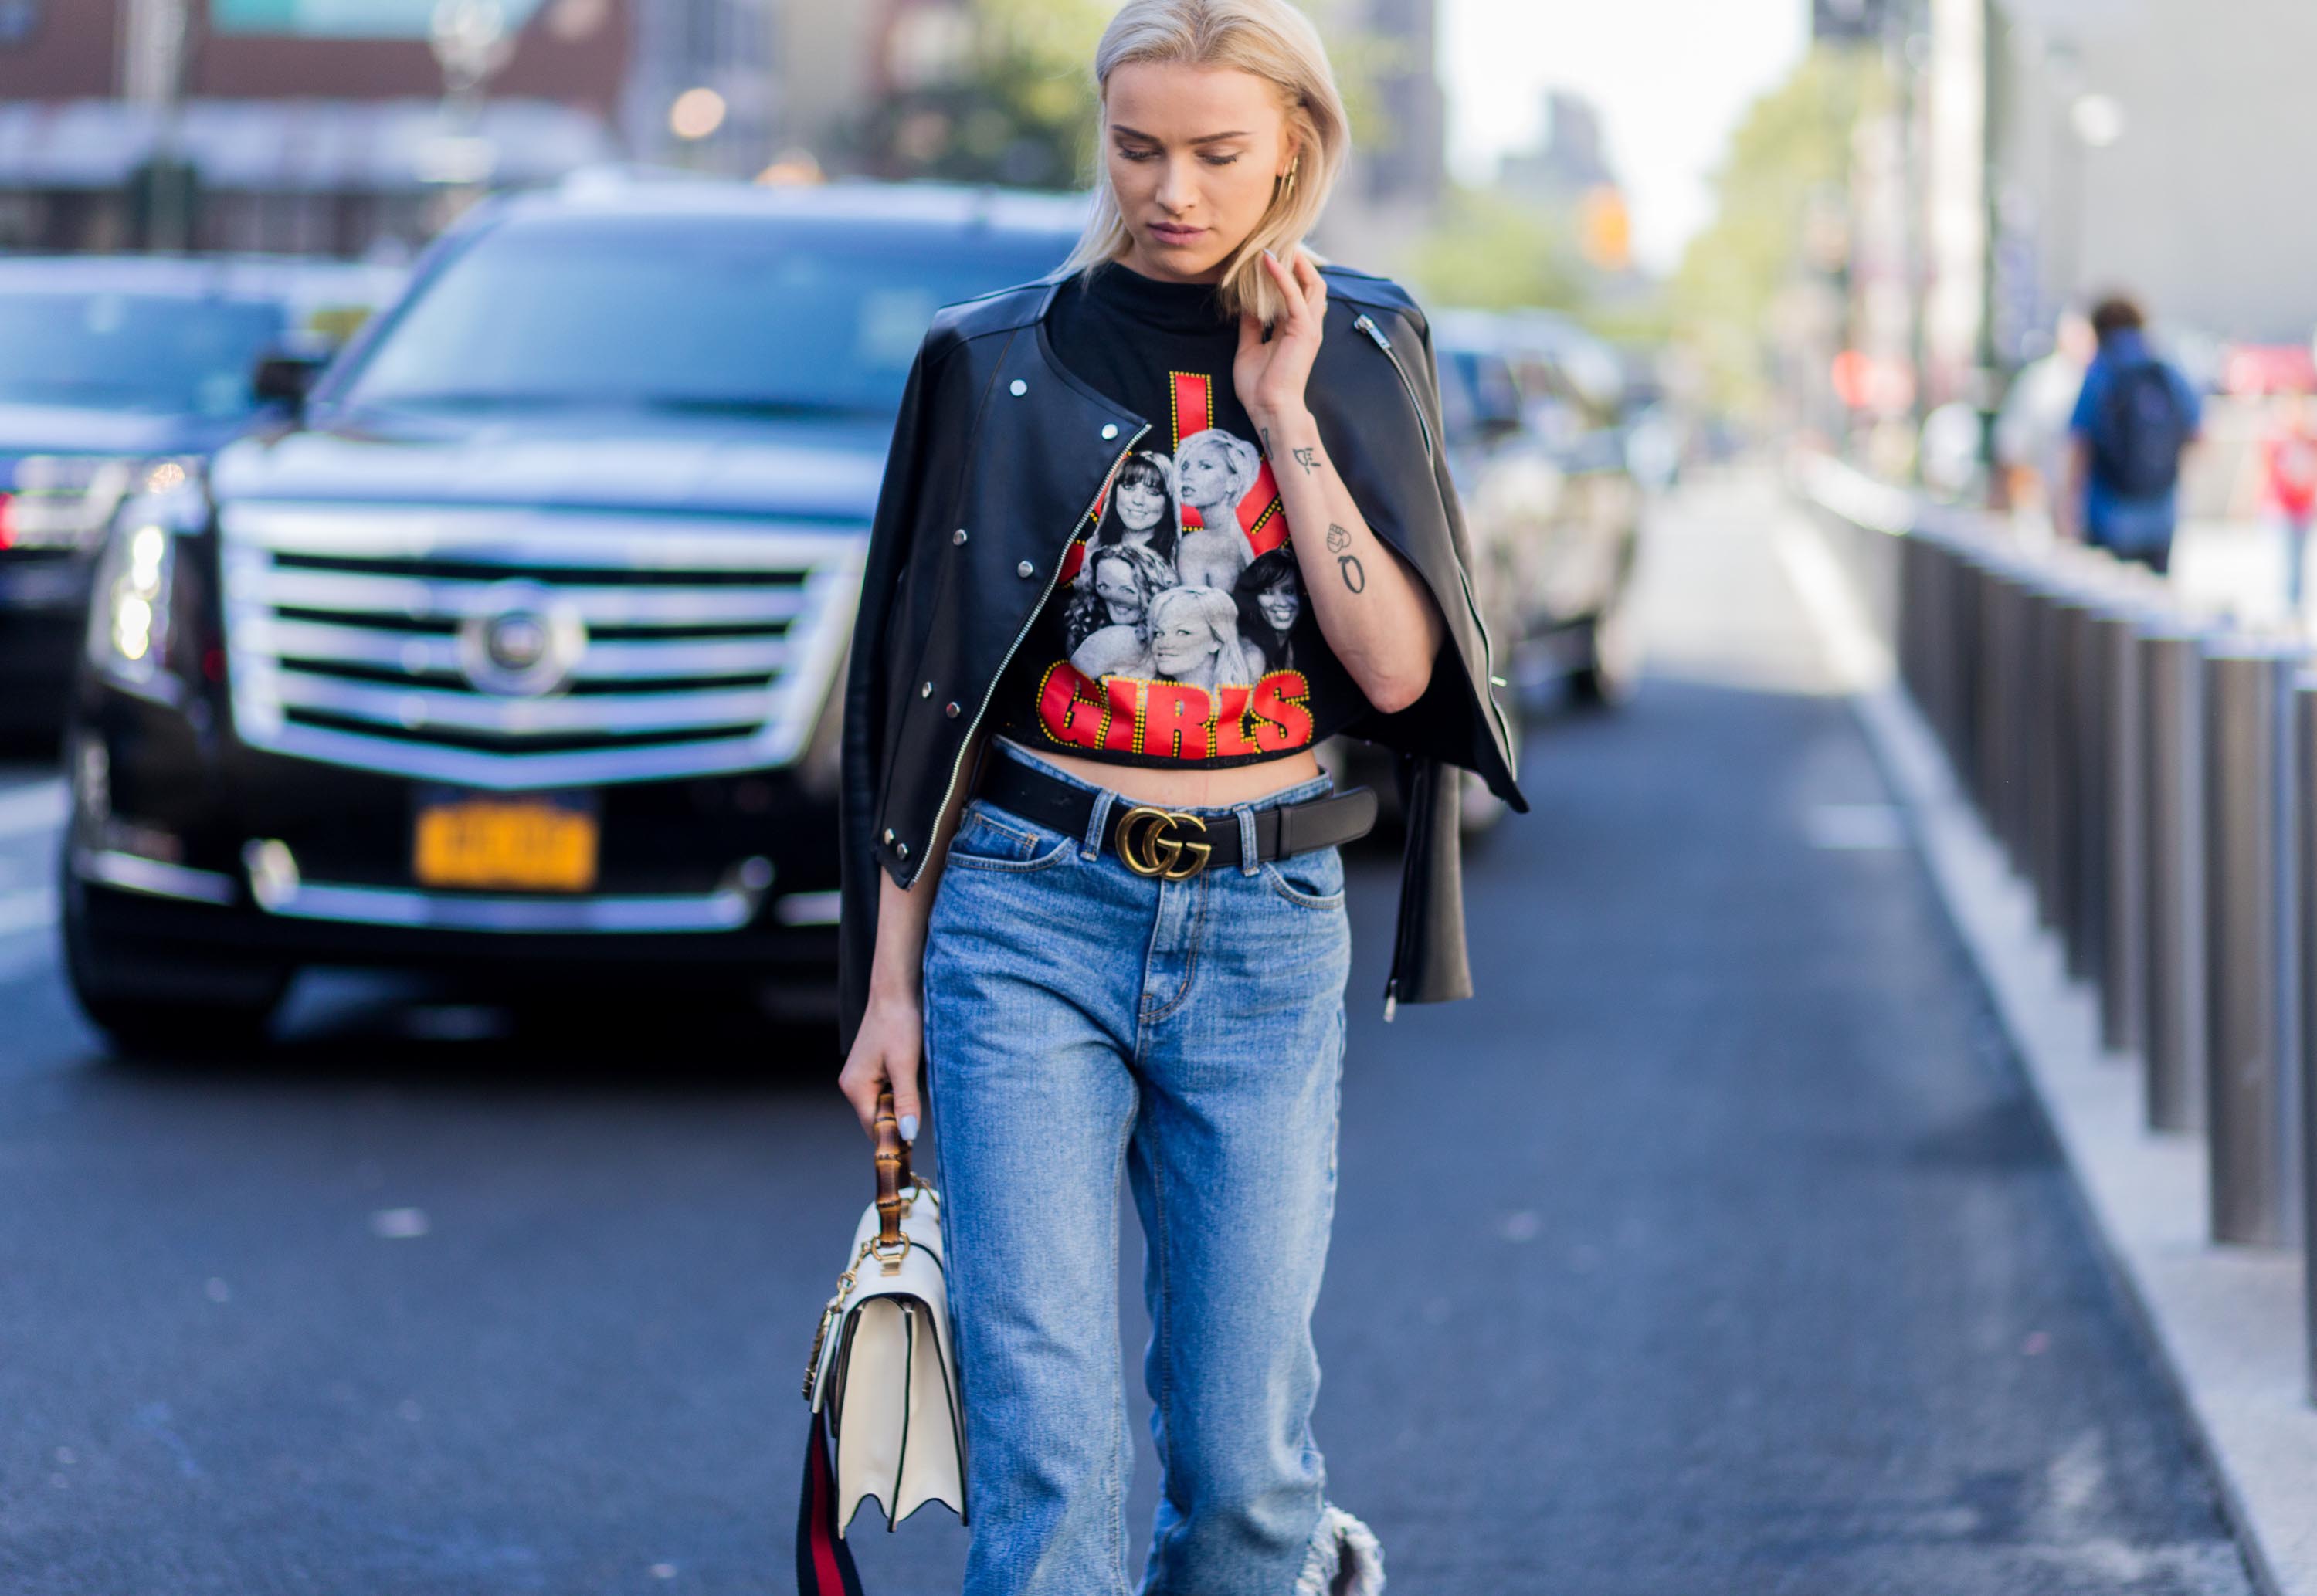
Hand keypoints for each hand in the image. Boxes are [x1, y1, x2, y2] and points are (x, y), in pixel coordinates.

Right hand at [838, 991, 922, 1142]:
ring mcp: (860, 1077)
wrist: (896, 992)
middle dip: (898, 1122)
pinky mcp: (870, 1069)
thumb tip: (908, 1135)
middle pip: (876, 1119)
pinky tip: (913, 1083)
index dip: (894, 1138)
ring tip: (919, 1097)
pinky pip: (884, 1093)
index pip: (873, 1127)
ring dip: (900, 1107)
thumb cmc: (900, 1023)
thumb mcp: (905, 1065)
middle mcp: (852, 1085)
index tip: (915, 1149)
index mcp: (855, 1087)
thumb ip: (906, 1101)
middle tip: (923, 1121)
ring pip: (882, 1106)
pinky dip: (898, 1095)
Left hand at [1235, 248, 1326, 429]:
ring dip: (1294, 261)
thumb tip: (1245, 305)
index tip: (1270, 253)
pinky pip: (1293, 295)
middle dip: (1298, 261)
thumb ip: (1251, 325)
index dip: (1287, 272)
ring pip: (1310, 283)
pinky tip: (1267, 260)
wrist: (1269, 409)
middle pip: (1310, 283)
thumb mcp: (1249, 348)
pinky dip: (1281, 275)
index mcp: (1295, 330)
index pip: (1296, 293)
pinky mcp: (1303, 329)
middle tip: (1279, 239)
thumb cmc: (1260, 387)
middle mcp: (1306, 325)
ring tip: (1277, 241)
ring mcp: (1308, 327)